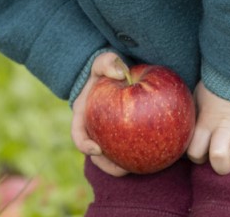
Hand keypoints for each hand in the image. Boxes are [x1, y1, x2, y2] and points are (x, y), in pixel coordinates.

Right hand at [71, 52, 129, 176]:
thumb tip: (119, 72)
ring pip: (111, 155)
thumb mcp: (104, 61)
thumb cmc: (107, 67)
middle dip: (107, 164)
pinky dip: (134, 153)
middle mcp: (93, 128)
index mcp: (83, 115)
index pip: (79, 135)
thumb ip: (108, 62)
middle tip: (122, 168)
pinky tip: (150, 155)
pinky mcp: (120, 135)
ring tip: (136, 168)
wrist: (115, 72)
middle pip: (95, 154)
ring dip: (120, 165)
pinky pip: (126, 147)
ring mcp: (105, 133)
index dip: (85, 145)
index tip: (98, 149)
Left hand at [187, 82, 229, 174]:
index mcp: (207, 120)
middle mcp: (226, 126)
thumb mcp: (200, 94)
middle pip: (219, 160)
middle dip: (225, 165)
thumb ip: (197, 112)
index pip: (195, 152)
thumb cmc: (219, 78)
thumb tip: (189, 123)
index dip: (200, 156)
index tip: (207, 148)